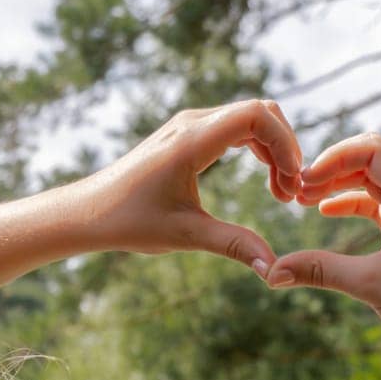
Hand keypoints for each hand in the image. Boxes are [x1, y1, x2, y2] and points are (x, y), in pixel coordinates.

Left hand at [77, 100, 302, 273]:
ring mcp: (189, 126)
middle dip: (284, 148)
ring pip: (250, 119)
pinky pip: (235, 128)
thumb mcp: (184, 235)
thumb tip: (273, 268)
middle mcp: (191, 123)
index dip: (284, 143)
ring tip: (281, 192)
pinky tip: (265, 182)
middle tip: (290, 193)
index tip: (292, 182)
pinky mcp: (186, 135)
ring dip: (272, 150)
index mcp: (191, 141)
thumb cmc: (129, 222)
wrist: (88, 212)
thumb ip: (232, 245)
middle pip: (261, 111)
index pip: (256, 115)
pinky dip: (257, 150)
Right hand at [267, 133, 380, 354]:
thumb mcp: (368, 283)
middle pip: (370, 157)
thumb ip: (319, 270)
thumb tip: (271, 272)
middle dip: (332, 167)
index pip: (372, 151)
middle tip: (298, 188)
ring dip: (337, 183)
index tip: (305, 180)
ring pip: (371, 179)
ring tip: (303, 199)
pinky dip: (349, 201)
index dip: (334, 158)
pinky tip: (325, 211)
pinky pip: (375, 202)